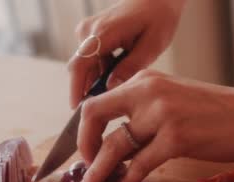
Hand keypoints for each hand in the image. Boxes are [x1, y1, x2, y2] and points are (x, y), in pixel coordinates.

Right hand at [68, 0, 185, 107]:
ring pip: (85, 65)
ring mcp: (88, 31)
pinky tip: (118, 76)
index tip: (76, 109)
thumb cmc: (157, 19)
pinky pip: (90, 59)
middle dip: (87, 90)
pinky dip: (100, 71)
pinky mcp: (90, 34)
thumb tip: (110, 88)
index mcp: (103, 33)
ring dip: (97, 80)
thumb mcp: (151, 47)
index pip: (80, 65)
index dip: (76, 89)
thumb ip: (130, 68)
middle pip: (80, 68)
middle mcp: (89, 30)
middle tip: (102, 109)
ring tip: (117, 90)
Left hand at [73, 70, 233, 181]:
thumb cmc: (218, 113)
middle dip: (83, 147)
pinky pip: (139, 164)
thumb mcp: (174, 101)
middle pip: (94, 116)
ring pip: (114, 146)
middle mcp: (148, 91)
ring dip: (98, 172)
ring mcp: (162, 113)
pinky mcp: (177, 137)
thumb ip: (144, 115)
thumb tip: (117, 146)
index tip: (88, 151)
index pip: (98, 101)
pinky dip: (126, 180)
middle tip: (84, 170)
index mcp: (145, 81)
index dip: (86, 129)